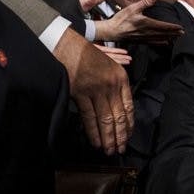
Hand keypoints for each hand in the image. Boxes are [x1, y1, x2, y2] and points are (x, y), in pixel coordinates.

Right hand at [53, 28, 133, 154]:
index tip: (129, 135)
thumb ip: (114, 84)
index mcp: (121, 78)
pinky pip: (89, 117)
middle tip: (121, 149)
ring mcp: (96, 90)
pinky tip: (97, 142)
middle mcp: (111, 85)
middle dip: (121, 135)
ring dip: (108, 138)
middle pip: (119, 116)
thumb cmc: (84, 54)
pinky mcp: (79, 93)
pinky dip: (93, 132)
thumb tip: (117, 105)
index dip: (129, 124)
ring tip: (110, 150)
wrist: (64, 43)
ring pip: (105, 119)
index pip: (129, 107)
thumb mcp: (108, 64)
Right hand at [94, 0, 182, 41]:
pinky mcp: (142, 41)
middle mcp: (148, 32)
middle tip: (183, 33)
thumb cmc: (121, 19)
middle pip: (164, 33)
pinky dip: (162, 42)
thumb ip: (144, 2)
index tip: (181, 27)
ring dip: (170, 38)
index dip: (173, 27)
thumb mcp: (132, 8)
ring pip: (161, 39)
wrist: (112, 31)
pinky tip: (165, 43)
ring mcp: (145, 38)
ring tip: (177, 38)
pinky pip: (154, 43)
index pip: (164, 26)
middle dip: (174, 33)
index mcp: (147, 23)